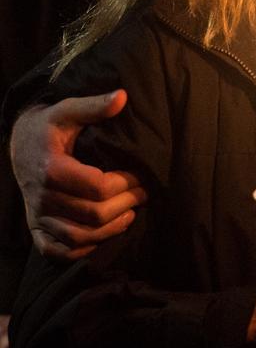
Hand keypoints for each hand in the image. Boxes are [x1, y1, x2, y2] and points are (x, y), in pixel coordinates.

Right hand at [10, 90, 147, 258]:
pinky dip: (82, 250)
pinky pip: (57, 250)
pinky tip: (102, 236)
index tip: (141, 175)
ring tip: (130, 213)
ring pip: (78, 238)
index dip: (125, 184)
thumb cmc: (49, 126)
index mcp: (52, 169)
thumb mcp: (68, 110)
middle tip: (143, 193)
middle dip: (125, 205)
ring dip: (110, 230)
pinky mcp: (35, 227)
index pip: (98, 187)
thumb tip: (122, 96)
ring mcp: (37, 216)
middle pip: (93, 215)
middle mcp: (43, 197)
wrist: (20, 144)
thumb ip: (94, 106)